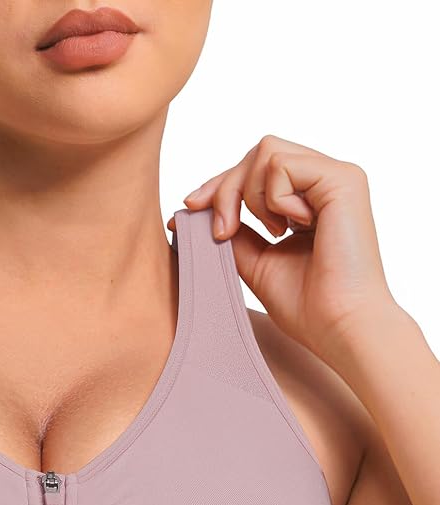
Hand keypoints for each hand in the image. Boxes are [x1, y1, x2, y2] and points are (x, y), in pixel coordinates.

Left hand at [168, 134, 400, 367]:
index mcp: (308, 200)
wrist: (336, 326)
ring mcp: (336, 177)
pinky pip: (282, 165)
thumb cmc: (306, 305)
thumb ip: (233, 232)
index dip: (219, 185)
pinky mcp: (343, 179)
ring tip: (271, 233)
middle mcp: (324, 182)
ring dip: (250, 195)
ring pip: (266, 151)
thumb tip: (195, 209)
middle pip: (257, 153)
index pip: (256, 170)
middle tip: (222, 232)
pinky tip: (290, 228)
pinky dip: (273, 198)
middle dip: (226, 189)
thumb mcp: (255, 261)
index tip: (190, 208)